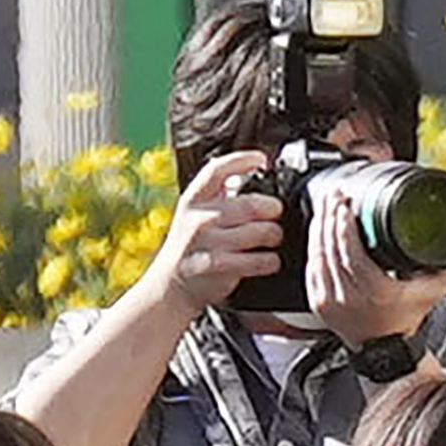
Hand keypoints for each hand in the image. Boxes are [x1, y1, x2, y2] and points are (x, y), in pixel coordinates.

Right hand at [138, 149, 284, 322]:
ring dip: (274, 237)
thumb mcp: (196, 214)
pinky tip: (266, 261)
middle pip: (252, 204)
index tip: (261, 160)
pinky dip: (271, 261)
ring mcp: (207, 242)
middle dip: (273, 210)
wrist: (170, 285)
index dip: (242, 160)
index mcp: (193, 199)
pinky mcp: (218, 266)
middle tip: (273, 216)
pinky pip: (261, 260)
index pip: (217, 169)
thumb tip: (254, 174)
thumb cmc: (192, 246)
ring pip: (262, 232)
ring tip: (270, 240)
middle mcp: (199, 217)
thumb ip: (219, 196)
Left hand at [304, 183, 445, 347]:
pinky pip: (311, 267)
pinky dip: (313, 246)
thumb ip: (445, 274)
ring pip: (317, 255)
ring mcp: (330, 300)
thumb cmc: (403, 323)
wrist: (384, 352)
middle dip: (330, 218)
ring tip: (326, 209)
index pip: (351, 251)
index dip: (344, 225)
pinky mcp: (318, 302)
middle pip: (331, 248)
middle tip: (335, 198)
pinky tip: (318, 232)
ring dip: (319, 228)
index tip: (345, 205)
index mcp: (376, 291)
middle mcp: (349, 296)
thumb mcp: (428, 296)